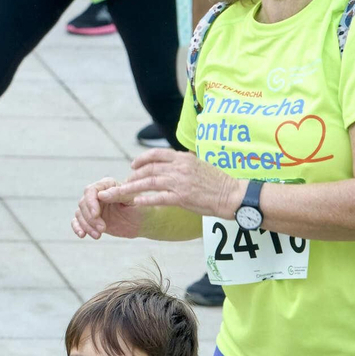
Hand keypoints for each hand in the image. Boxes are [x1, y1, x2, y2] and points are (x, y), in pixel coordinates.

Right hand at [72, 177, 143, 239]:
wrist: (144, 223)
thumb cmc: (142, 208)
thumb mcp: (133, 200)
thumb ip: (118, 194)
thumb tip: (101, 195)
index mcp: (107, 186)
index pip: (91, 191)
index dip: (90, 202)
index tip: (96, 214)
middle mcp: (97, 195)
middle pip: (83, 203)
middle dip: (91, 218)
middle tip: (102, 229)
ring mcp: (93, 207)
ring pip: (80, 214)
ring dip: (86, 225)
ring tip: (98, 235)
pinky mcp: (91, 219)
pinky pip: (77, 221)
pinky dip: (77, 227)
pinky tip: (82, 235)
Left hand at [96, 149, 239, 218]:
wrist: (233, 195)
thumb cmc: (218, 182)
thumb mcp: (199, 165)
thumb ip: (183, 163)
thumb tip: (172, 161)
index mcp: (183, 158)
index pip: (155, 154)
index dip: (141, 159)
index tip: (133, 164)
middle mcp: (179, 168)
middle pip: (148, 169)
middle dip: (133, 175)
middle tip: (125, 182)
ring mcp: (179, 182)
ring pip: (149, 182)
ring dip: (132, 187)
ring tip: (122, 191)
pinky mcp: (182, 197)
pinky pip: (158, 198)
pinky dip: (145, 199)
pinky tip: (135, 201)